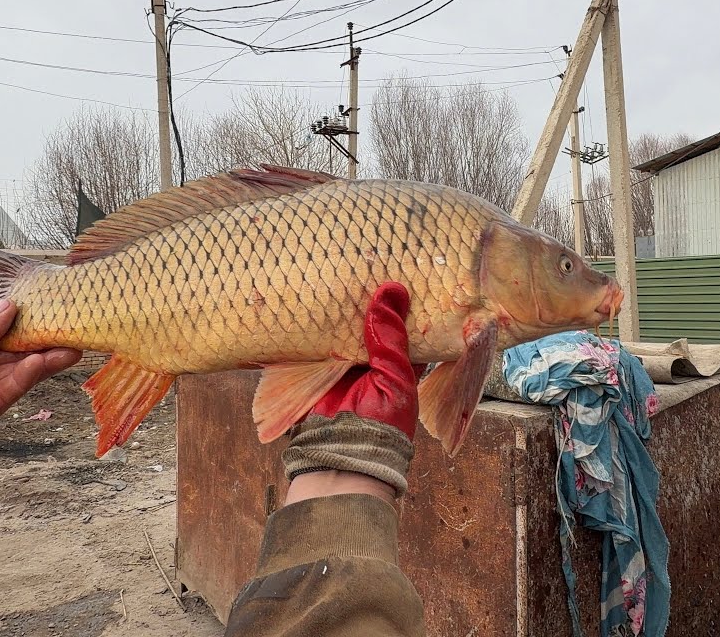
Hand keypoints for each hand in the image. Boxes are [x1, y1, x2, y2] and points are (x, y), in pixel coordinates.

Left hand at [0, 300, 80, 477]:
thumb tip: (11, 308)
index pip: (3, 330)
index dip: (28, 321)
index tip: (55, 310)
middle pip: (17, 351)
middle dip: (45, 340)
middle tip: (76, 328)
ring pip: (20, 371)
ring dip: (46, 358)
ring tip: (73, 345)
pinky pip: (10, 391)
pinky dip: (30, 376)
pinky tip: (47, 361)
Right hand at [283, 282, 421, 503]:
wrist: (341, 460)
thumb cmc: (380, 425)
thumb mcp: (395, 377)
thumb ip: (392, 337)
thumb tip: (392, 290)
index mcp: (401, 363)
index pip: (405, 324)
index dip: (402, 300)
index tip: (399, 268)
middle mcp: (374, 360)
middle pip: (372, 321)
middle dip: (368, 298)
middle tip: (365, 259)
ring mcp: (346, 363)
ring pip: (344, 327)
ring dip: (341, 307)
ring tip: (338, 270)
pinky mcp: (319, 367)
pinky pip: (318, 339)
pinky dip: (317, 322)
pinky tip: (315, 296)